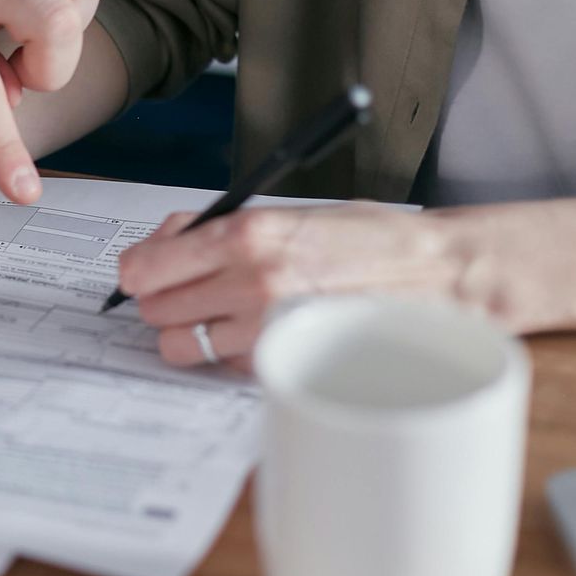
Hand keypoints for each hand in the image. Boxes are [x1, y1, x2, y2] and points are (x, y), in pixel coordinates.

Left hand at [116, 205, 478, 368]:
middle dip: (165, 301)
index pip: (145, 266)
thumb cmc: (366, 238)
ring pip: (182, 346)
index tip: (145, 274)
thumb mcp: (286, 211)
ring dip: (193, 332)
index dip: (139, 272)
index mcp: (245, 232)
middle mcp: (249, 280)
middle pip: (154, 310)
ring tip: (223, 315)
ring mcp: (266, 327)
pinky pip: (226, 364)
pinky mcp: (285, 360)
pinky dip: (233, 353)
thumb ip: (218, 226)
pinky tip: (262, 331)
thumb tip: (163, 243)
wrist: (437, 273)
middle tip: (192, 292)